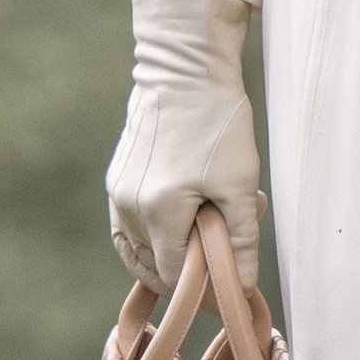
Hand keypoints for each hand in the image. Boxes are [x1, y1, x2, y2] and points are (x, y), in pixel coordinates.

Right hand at [106, 0, 262, 291]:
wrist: (184, 70)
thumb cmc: (217, 121)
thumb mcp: (239, 183)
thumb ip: (240, 239)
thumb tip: (242, 285)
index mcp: (158, 210)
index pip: (173, 274)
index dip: (201, 290)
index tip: (229, 290)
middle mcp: (128, 205)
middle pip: (151, 266)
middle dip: (187, 271)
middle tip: (224, 256)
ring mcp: (118, 191)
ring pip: (136, 248)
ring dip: (167, 256)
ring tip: (204, 241)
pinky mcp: (117, 178)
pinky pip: (128, 226)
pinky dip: (151, 238)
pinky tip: (180, 226)